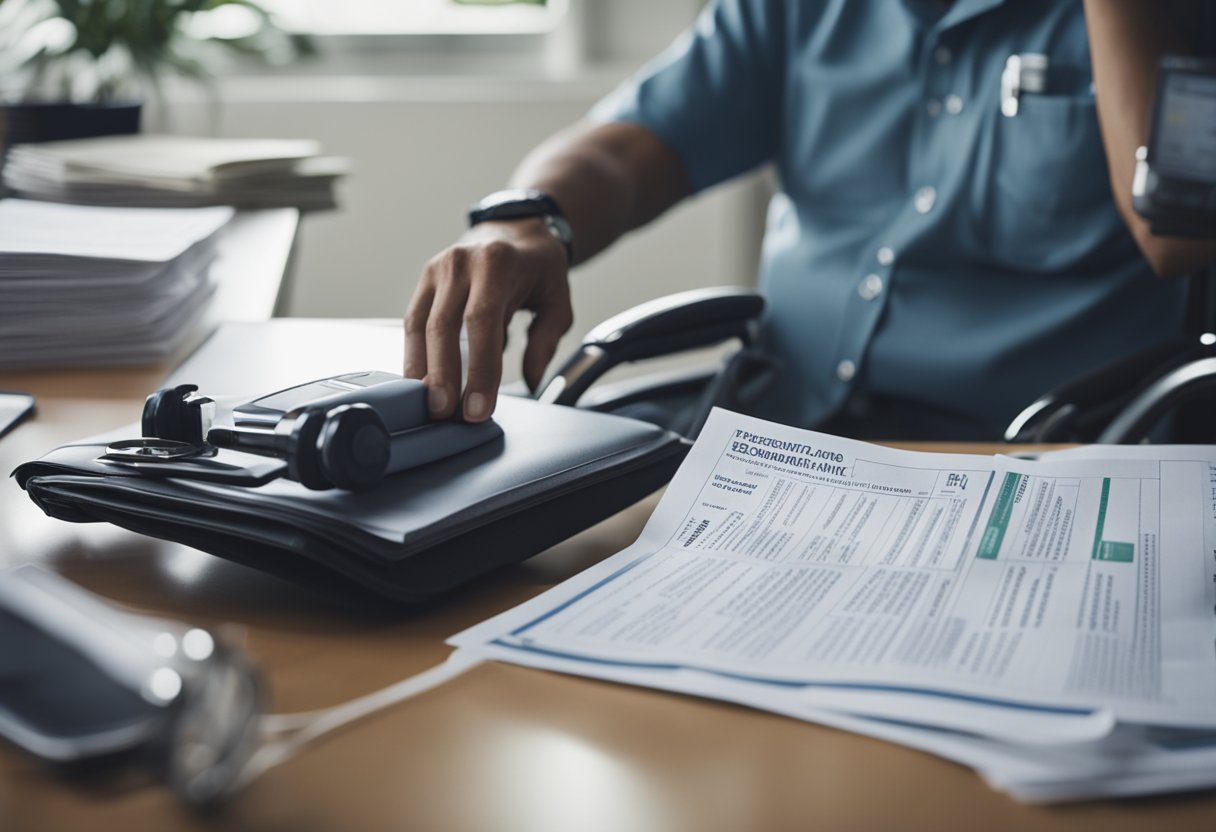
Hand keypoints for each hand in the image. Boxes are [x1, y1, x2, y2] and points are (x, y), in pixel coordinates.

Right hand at [405, 219, 572, 421]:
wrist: (514, 232)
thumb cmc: (538, 268)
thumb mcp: (557, 301)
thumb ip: (545, 342)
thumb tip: (532, 381)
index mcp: (498, 263)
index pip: (483, 322)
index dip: (478, 369)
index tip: (478, 407)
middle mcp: (462, 262)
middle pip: (444, 326)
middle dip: (444, 375)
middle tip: (447, 413)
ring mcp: (438, 269)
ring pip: (420, 325)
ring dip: (423, 369)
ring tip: (430, 404)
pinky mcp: (425, 280)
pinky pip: (412, 322)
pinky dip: (414, 354)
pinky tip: (420, 381)